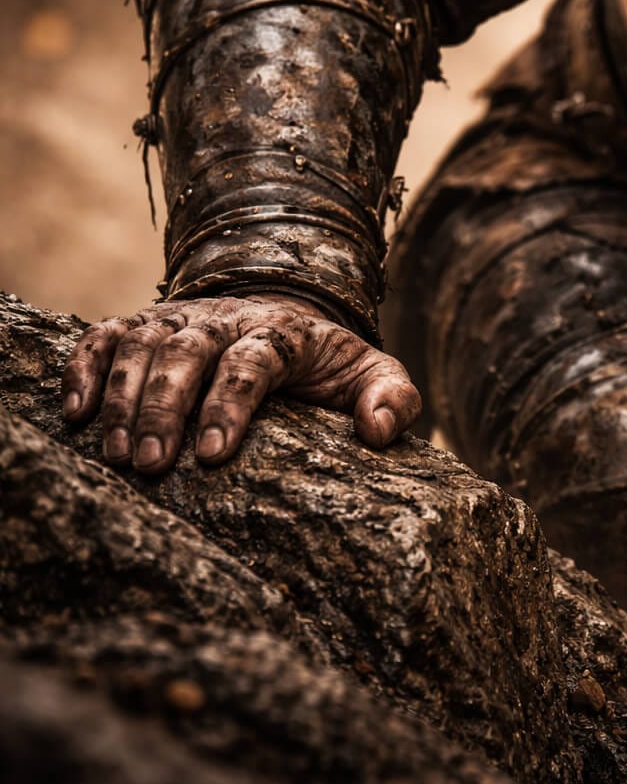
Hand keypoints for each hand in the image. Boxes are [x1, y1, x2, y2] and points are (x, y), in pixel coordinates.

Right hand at [61, 295, 421, 474]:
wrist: (291, 323)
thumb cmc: (330, 365)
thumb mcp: (374, 375)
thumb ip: (393, 398)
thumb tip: (377, 431)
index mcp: (284, 332)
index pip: (253, 360)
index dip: (230, 403)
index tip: (211, 454)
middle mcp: (228, 319)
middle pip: (188, 351)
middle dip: (166, 406)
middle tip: (152, 464)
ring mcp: (184, 320)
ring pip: (144, 344)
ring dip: (124, 396)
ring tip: (118, 456)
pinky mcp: (150, 326)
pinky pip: (108, 335)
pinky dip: (86, 367)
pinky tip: (76, 414)